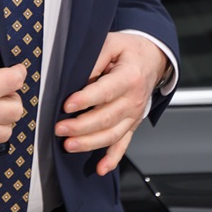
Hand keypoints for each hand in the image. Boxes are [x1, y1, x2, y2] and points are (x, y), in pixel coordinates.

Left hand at [54, 32, 167, 176]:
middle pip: (107, 118)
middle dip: (81, 126)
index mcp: (130, 77)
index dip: (86, 99)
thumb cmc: (129, 51)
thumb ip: (94, 59)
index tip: (67, 105)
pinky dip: (113, 158)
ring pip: (112, 135)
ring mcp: (133, 115)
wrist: (152, 59)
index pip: (106, 91)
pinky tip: (101, 168)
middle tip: (60, 128)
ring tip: (69, 145)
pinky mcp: (132, 124)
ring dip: (89, 143)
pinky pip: (123, 144)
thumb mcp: (111, 43)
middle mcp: (133, 99)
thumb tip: (76, 78)